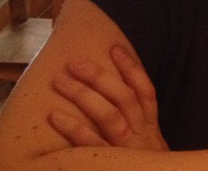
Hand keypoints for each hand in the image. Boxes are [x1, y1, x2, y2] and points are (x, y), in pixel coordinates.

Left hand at [49, 44, 167, 150]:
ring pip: (108, 115)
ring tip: (61, 80)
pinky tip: (55, 116)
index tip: (115, 48)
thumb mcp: (152, 150)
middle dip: (99, 77)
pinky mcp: (110, 164)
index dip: (131, 68)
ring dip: (83, 94)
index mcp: (151, 128)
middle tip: (74, 62)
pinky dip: (73, 129)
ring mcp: (126, 151)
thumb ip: (141, 127)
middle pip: (122, 98)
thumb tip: (120, 97)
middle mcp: (141, 136)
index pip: (145, 91)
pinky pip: (90, 145)